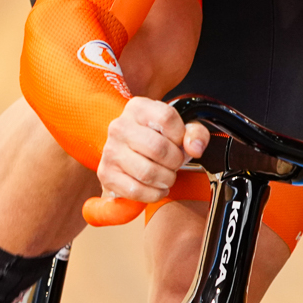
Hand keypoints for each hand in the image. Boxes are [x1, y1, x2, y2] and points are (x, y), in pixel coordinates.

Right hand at [95, 97, 209, 203]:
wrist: (132, 158)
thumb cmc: (158, 142)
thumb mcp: (180, 131)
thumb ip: (195, 134)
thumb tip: (195, 148)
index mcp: (138, 108)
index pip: (166, 118)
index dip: (180, 135)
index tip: (178, 143)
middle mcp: (119, 126)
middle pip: (158, 147)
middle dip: (175, 161)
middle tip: (175, 164)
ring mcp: (110, 151)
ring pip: (147, 172)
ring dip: (166, 179)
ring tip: (166, 176)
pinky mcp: (106, 174)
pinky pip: (136, 190)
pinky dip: (153, 194)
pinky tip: (157, 187)